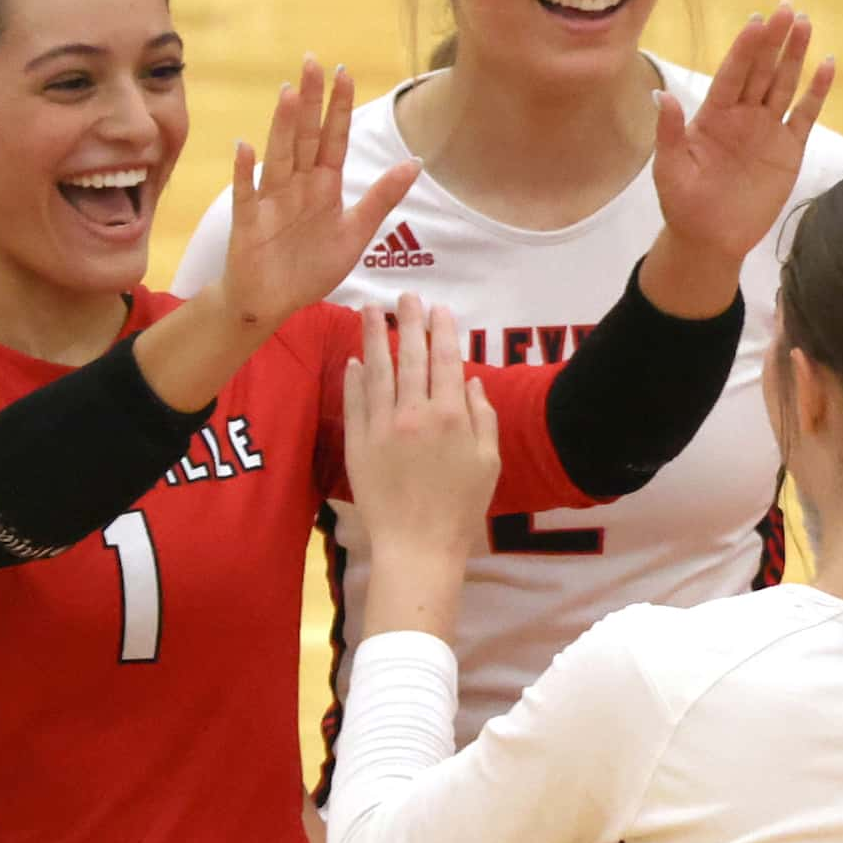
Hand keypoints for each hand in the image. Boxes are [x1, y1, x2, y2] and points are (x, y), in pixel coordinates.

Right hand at [214, 56, 422, 332]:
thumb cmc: (310, 267)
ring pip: (279, 157)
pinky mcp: (249, 223)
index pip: (334, 139)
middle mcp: (297, 186)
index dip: (339, 107)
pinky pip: (246, 194)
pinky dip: (244, 171)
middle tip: (311, 61)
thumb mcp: (356, 234)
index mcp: (324, 186)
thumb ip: (381, 198)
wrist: (273, 303)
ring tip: (289, 94)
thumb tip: (416, 163)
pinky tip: (244, 146)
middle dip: (311, 101)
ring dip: (283, 127)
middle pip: (305, 137)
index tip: (344, 72)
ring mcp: (271, 201)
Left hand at [344, 297, 498, 577]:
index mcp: (451, 416)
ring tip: (370, 310)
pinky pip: (354, 402)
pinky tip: (354, 360)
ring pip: (377, 371)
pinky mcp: (357, 444)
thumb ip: (483, 418)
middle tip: (405, 296)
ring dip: (374, 337)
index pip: (446, 361)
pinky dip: (354, 378)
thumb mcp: (488, 463)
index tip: (439, 309)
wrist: (417, 547)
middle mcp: (414, 414)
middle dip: (408, 321)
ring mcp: (381, 427)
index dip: (443, 331)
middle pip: (410, 356)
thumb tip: (472, 382)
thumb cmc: (460, 508)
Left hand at [643, 2, 835, 311]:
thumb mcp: (669, 169)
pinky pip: (806, 114)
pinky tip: (827, 65)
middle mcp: (742, 115)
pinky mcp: (789, 149)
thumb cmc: (684, 204)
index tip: (756, 21)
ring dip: (795, 55)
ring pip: (784, 84)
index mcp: (713, 115)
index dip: (744, 48)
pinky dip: (817, 92)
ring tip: (805, 23)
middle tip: (787, 8)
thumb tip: (661, 95)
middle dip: (773, 40)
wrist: (710, 239)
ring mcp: (767, 129)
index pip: (732, 74)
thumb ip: (669, 132)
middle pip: (761, 70)